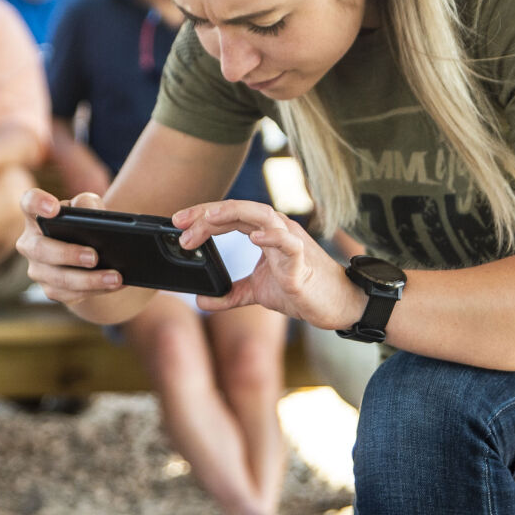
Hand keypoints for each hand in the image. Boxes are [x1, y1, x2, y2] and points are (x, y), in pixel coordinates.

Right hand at [14, 189, 123, 306]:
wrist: (88, 253)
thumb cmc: (84, 224)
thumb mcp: (87, 209)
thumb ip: (87, 204)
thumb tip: (90, 212)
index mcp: (37, 216)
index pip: (29, 203)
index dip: (37, 204)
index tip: (54, 208)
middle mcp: (30, 244)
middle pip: (41, 249)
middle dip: (68, 254)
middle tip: (93, 256)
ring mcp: (38, 270)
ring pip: (59, 278)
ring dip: (89, 280)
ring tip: (115, 277)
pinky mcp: (51, 290)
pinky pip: (71, 294)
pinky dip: (96, 290)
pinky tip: (116, 284)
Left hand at [173, 201, 364, 328]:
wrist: (337, 305)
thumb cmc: (302, 290)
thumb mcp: (256, 292)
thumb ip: (230, 294)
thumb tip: (202, 300)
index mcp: (265, 233)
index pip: (229, 215)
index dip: (202, 216)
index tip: (177, 223)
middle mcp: (278, 230)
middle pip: (239, 210)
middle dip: (207, 213)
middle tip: (180, 224)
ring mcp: (292, 243)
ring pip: (262, 216)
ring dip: (234, 214)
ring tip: (210, 218)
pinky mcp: (303, 262)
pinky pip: (289, 244)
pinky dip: (272, 237)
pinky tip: (255, 238)